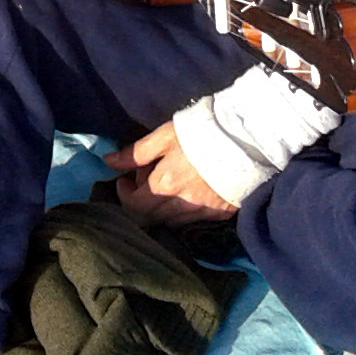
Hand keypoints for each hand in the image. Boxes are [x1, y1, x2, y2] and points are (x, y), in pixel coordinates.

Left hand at [105, 121, 237, 227]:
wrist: (246, 140)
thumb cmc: (200, 133)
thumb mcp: (164, 137)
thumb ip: (135, 153)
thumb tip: (108, 162)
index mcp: (164, 187)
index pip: (133, 206)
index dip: (124, 194)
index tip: (125, 179)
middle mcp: (182, 206)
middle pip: (151, 218)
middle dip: (141, 201)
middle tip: (145, 179)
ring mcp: (203, 212)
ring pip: (172, 221)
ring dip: (161, 208)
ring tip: (167, 184)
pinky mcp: (221, 214)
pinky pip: (194, 220)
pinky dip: (184, 211)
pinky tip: (187, 192)